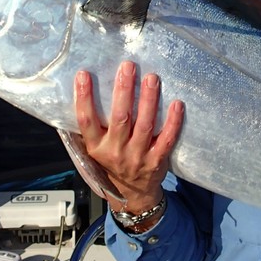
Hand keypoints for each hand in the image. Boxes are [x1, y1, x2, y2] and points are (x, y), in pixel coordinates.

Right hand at [73, 61, 183, 213]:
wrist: (133, 194)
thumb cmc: (112, 164)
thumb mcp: (94, 150)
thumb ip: (91, 128)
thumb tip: (83, 91)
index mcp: (95, 147)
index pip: (86, 120)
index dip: (83, 97)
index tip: (84, 74)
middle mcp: (115, 151)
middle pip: (119, 117)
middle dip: (124, 90)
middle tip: (128, 66)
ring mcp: (137, 157)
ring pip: (144, 124)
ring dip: (148, 99)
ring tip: (151, 78)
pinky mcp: (157, 160)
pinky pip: (167, 139)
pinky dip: (173, 122)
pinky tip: (177, 104)